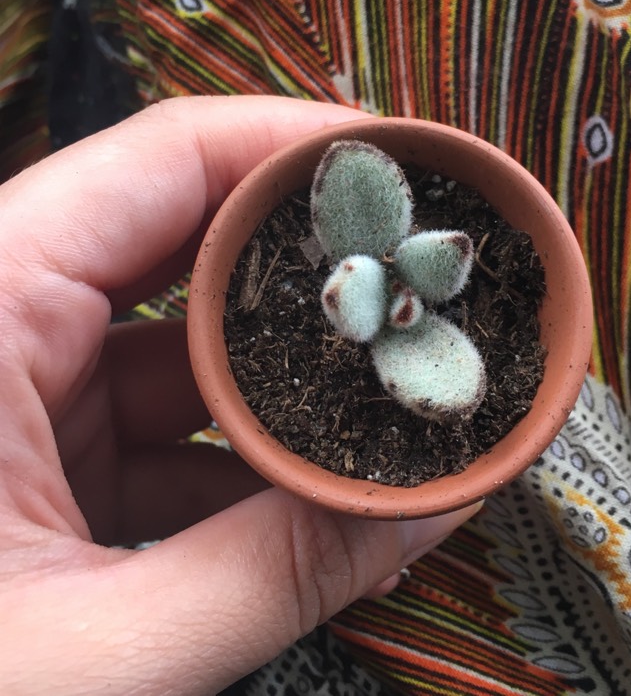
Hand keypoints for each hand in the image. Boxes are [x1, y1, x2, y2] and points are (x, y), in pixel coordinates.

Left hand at [0, 97, 479, 694]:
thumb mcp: (93, 658)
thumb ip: (278, 573)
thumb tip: (428, 509)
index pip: (160, 162)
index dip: (291, 148)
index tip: (398, 170)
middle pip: (184, 239)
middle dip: (307, 262)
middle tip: (414, 276)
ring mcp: (17, 390)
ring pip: (183, 341)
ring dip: (283, 373)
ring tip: (383, 387)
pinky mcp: (38, 454)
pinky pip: (163, 418)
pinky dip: (240, 448)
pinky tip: (312, 482)